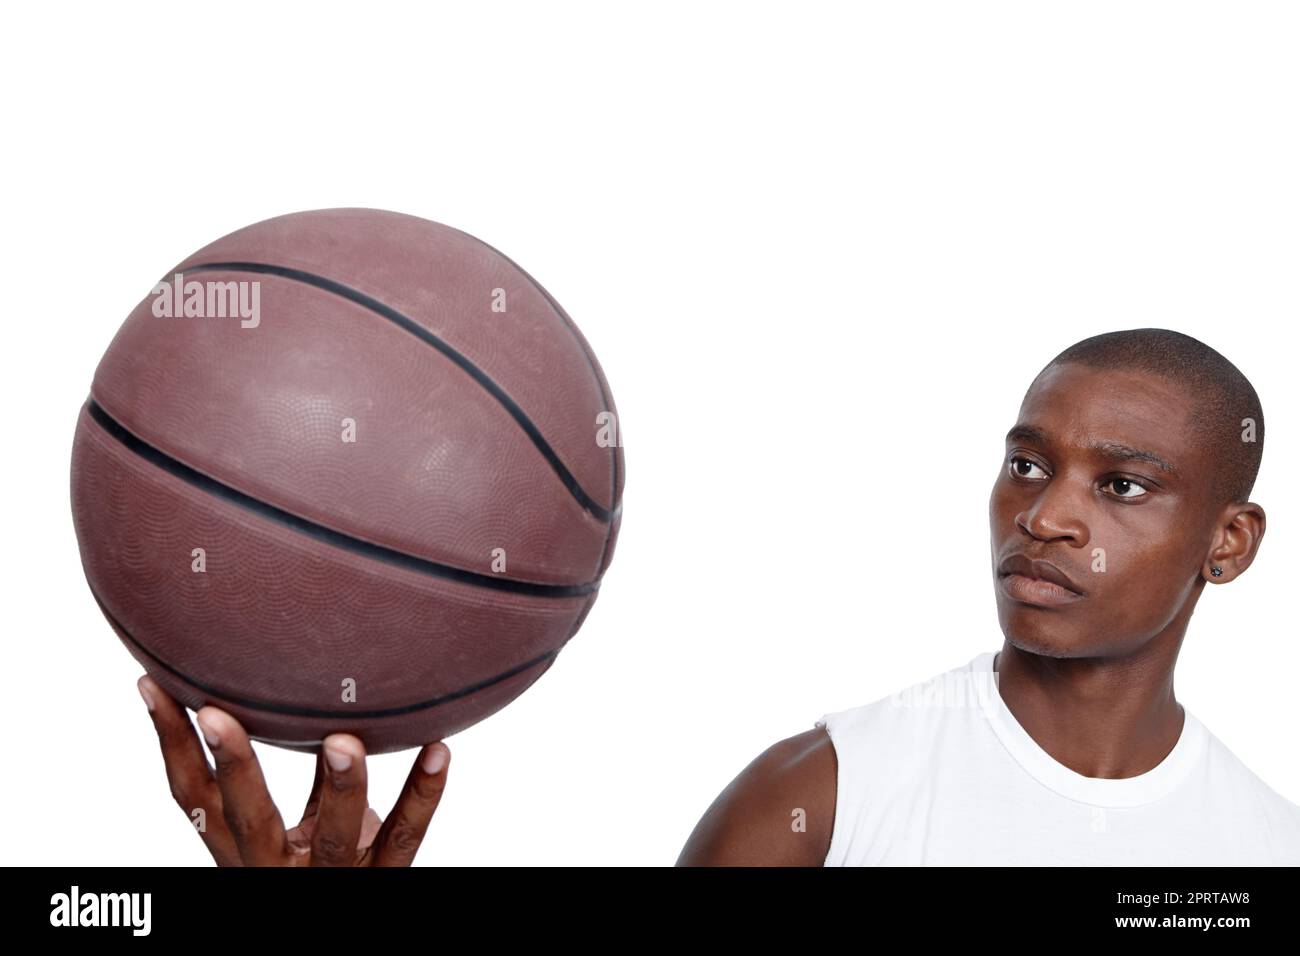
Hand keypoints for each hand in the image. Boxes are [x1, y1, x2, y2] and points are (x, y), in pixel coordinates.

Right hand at [137, 674, 449, 865]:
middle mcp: (276, 867)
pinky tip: (440, 749)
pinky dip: (425, 791)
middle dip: (234, 764)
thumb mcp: (299, 826)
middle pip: (248, 817)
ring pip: (333, 833)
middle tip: (217, 711)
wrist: (343, 926)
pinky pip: (407, 835)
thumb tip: (300, 691)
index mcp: (244, 848)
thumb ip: (304, 773)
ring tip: (346, 740)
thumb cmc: (326, 861)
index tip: (154, 685)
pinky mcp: (384, 879)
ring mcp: (331, 878)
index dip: (171, 744)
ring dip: (340, 783)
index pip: (194, 795)